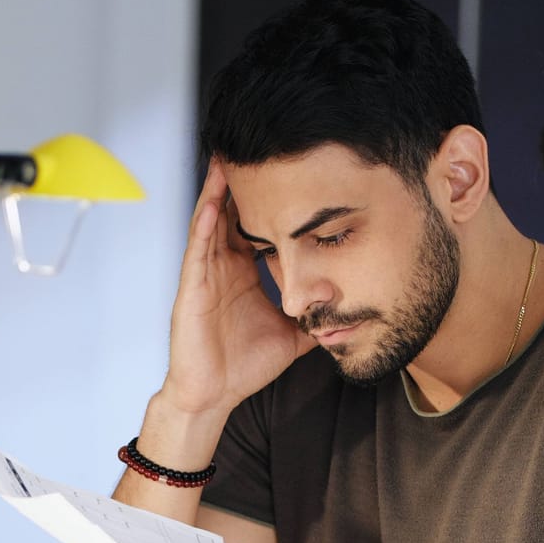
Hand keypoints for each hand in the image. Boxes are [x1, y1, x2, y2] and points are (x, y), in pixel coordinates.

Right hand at [157, 161, 313, 418]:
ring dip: (217, 190)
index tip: (288, 170)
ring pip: (211, 222)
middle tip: (256, 146)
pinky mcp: (192, 289)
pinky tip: (212, 201)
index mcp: (244, 273)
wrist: (214, 397)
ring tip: (226, 158)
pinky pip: (198, 250)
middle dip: (242, 181)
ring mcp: (205, 275)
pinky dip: (204, 224)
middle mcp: (223, 267)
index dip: (270, 198)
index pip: (257, 226)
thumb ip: (317, 317)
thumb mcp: (293, 336)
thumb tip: (351, 311)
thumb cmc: (244, 367)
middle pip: (233, 213)